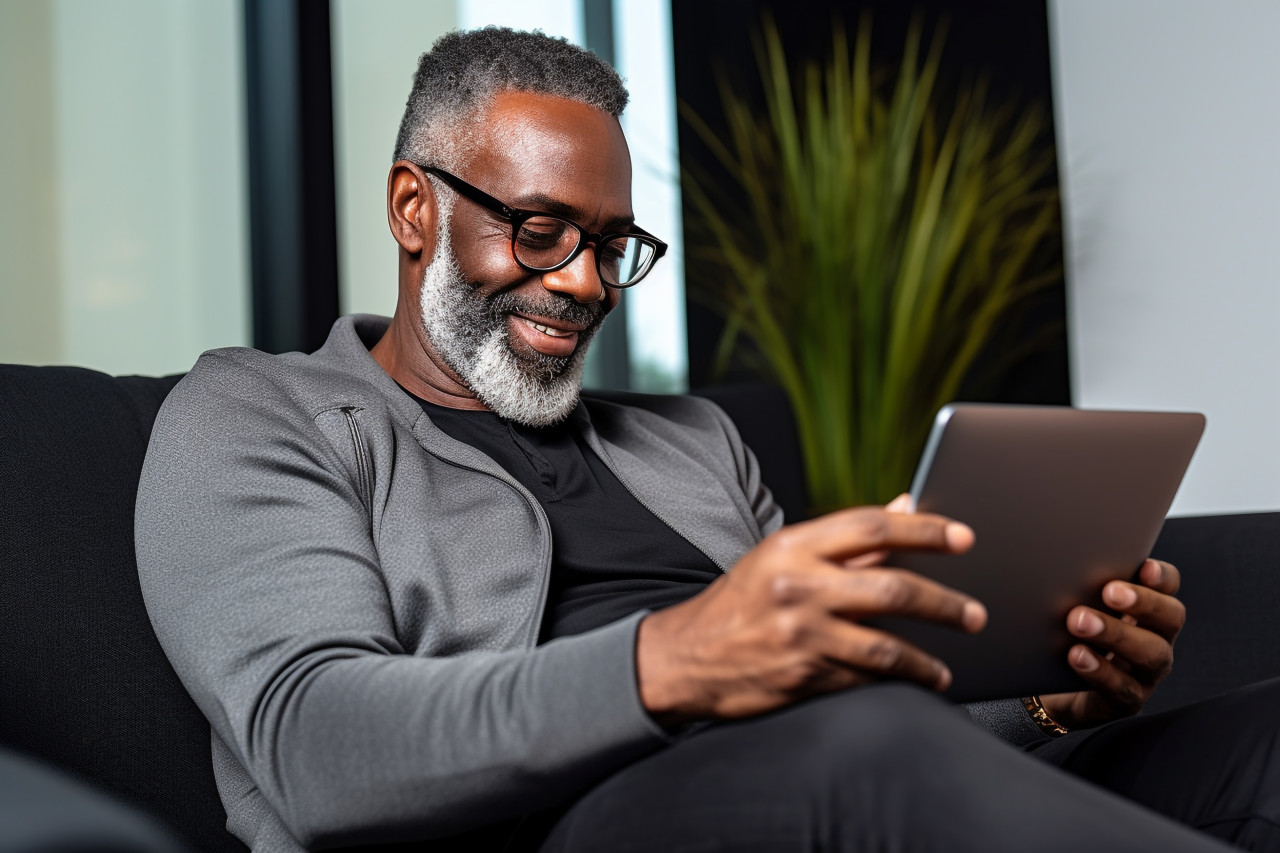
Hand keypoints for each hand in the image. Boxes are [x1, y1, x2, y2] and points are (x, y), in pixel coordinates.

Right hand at [635, 505, 987, 726]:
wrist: (685, 657)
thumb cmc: (742, 601)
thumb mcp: (783, 555)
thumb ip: (848, 537)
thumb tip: (907, 504)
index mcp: (793, 545)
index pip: (872, 527)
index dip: (924, 530)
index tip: (964, 537)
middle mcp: (798, 586)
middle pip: (891, 587)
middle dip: (944, 602)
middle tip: (975, 613)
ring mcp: (801, 634)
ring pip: (886, 645)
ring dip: (928, 659)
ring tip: (947, 665)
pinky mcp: (802, 676)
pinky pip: (864, 679)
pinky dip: (897, 683)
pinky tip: (917, 683)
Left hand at [1040, 559, 1184, 729]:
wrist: (1052, 684)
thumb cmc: (1066, 633)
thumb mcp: (1074, 604)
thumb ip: (1081, 585)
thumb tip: (1063, 559)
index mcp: (1147, 609)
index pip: (1168, 587)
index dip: (1162, 577)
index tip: (1145, 566)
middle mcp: (1156, 638)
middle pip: (1170, 618)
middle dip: (1143, 603)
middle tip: (1109, 592)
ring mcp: (1147, 673)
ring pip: (1150, 654)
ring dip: (1116, 634)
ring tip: (1079, 621)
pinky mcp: (1128, 700)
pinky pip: (1122, 688)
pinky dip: (1099, 671)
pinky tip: (1077, 655)